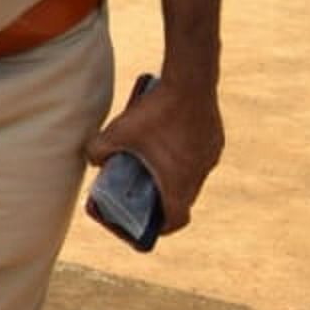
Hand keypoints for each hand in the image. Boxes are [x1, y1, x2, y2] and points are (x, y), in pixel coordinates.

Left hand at [85, 75, 222, 236]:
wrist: (191, 82)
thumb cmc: (155, 111)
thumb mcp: (116, 132)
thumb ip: (97, 152)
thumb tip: (94, 161)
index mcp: (179, 182)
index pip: (176, 221)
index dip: (159, 228)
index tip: (145, 224)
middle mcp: (200, 174)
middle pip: (180, 199)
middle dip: (158, 199)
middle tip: (138, 191)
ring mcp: (211, 157)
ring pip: (190, 177)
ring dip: (171, 176)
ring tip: (150, 164)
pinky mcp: (215, 141)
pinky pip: (197, 157)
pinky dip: (181, 158)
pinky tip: (165, 143)